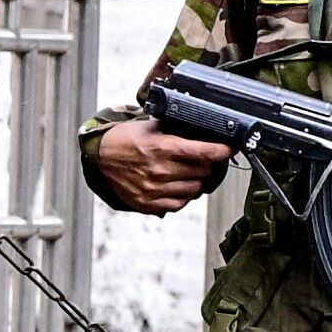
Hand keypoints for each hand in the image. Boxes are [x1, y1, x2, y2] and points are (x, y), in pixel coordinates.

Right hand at [86, 120, 231, 215]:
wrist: (101, 157)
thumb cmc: (128, 139)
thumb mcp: (155, 126)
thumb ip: (180, 130)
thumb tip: (209, 132)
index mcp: (163, 148)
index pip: (204, 153)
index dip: (222, 150)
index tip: (230, 148)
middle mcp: (159, 170)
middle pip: (203, 171)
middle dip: (207, 164)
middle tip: (203, 158)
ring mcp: (153, 190)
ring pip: (194, 190)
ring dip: (196, 180)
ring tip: (188, 172)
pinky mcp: (147, 204)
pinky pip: (178, 205)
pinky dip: (183, 196)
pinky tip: (178, 185)